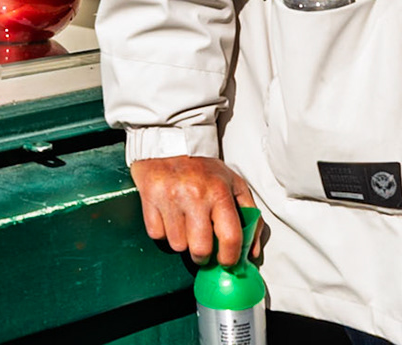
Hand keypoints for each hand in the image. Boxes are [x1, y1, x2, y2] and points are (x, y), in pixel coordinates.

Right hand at [128, 155, 267, 267]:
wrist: (171, 141)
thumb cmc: (204, 168)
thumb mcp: (234, 184)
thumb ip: (249, 217)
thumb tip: (252, 253)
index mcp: (219, 192)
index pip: (230, 237)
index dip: (230, 257)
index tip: (227, 261)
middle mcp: (195, 195)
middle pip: (200, 249)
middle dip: (203, 255)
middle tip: (203, 249)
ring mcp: (170, 198)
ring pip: (177, 245)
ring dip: (182, 242)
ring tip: (185, 226)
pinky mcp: (149, 198)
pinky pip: (157, 235)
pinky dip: (163, 232)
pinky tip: (169, 218)